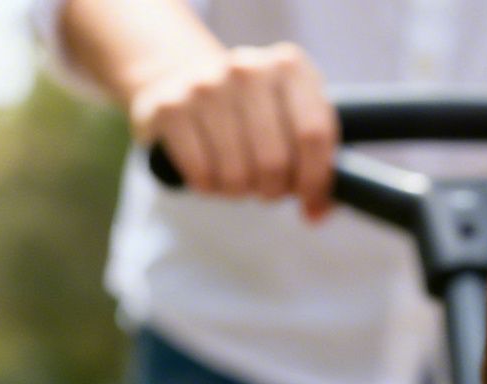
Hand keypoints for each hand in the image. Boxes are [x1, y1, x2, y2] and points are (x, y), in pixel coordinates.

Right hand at [127, 41, 337, 219]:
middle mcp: (247, 69)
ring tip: (237, 176)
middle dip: (273, 188)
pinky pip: (201, 174)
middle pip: (275, 161)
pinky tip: (210, 170)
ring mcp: (206, 86)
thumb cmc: (252, 112)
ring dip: (240, 190)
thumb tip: (316, 213)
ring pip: (237, 174)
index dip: (314, 179)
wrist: (182, 81)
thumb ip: (317, 164)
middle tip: (266, 186)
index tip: (308, 198)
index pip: (313, 135)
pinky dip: (209, 186)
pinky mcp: (170, 108)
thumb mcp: (292, 119)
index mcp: (289, 66)